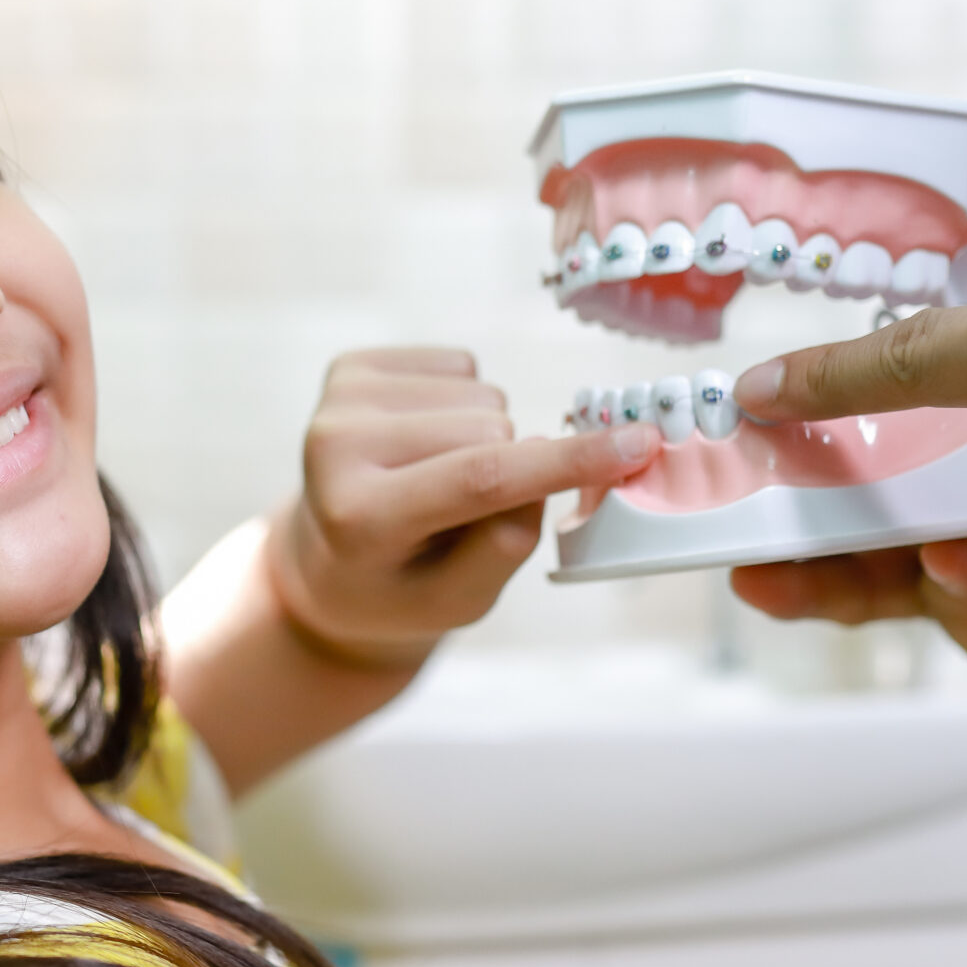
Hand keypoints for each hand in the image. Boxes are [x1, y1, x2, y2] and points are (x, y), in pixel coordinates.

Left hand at [267, 346, 659, 665]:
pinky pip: (460, 365)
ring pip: (480, 394)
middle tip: (461, 512)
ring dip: (483, 438)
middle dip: (508, 466)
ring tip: (435, 481)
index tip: (638, 444)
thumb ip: (506, 543)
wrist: (327, 565)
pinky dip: (462, 407)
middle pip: (490, 430)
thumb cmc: (404, 589)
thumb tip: (541, 456)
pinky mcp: (346, 369)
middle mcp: (331, 449)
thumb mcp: (460, 600)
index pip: (479, 478)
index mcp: (359, 519)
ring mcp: (335, 401)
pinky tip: (423, 446)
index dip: (564, 461)